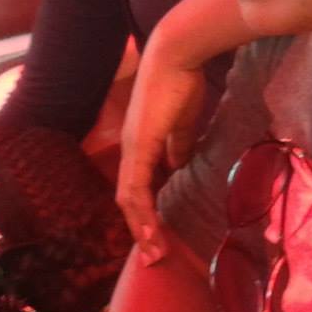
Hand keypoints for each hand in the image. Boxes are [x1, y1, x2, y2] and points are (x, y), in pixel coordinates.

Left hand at [116, 38, 210, 263]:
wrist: (176, 55)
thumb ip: (180, 144)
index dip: (145, 213)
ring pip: (129, 198)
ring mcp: (132, 148)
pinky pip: (137, 186)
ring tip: (155, 251)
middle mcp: (130, 150)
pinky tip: (151, 230)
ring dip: (141, 228)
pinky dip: (142, 212)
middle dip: (141, 230)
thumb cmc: (181, 82)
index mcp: (140, 145)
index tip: (159, 237)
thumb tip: (181, 165)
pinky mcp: (140, 146)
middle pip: (128, 199)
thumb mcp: (183, 122)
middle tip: (155, 256)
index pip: (137, 187)